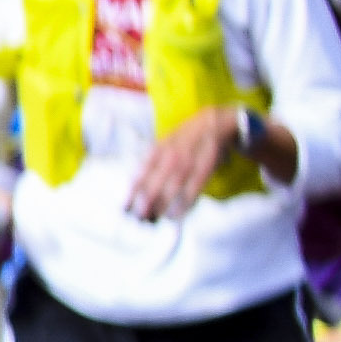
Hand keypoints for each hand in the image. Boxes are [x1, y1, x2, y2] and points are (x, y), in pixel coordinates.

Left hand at [122, 109, 257, 221]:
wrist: (215, 122)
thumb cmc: (186, 138)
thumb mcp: (165, 144)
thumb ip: (152, 162)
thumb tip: (135, 185)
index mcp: (158, 149)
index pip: (141, 174)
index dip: (133, 192)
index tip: (125, 208)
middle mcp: (171, 154)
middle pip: (156, 182)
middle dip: (146, 202)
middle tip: (139, 219)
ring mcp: (189, 159)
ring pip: (173, 186)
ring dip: (163, 205)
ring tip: (156, 219)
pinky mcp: (207, 164)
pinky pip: (194, 186)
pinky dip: (185, 202)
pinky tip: (177, 214)